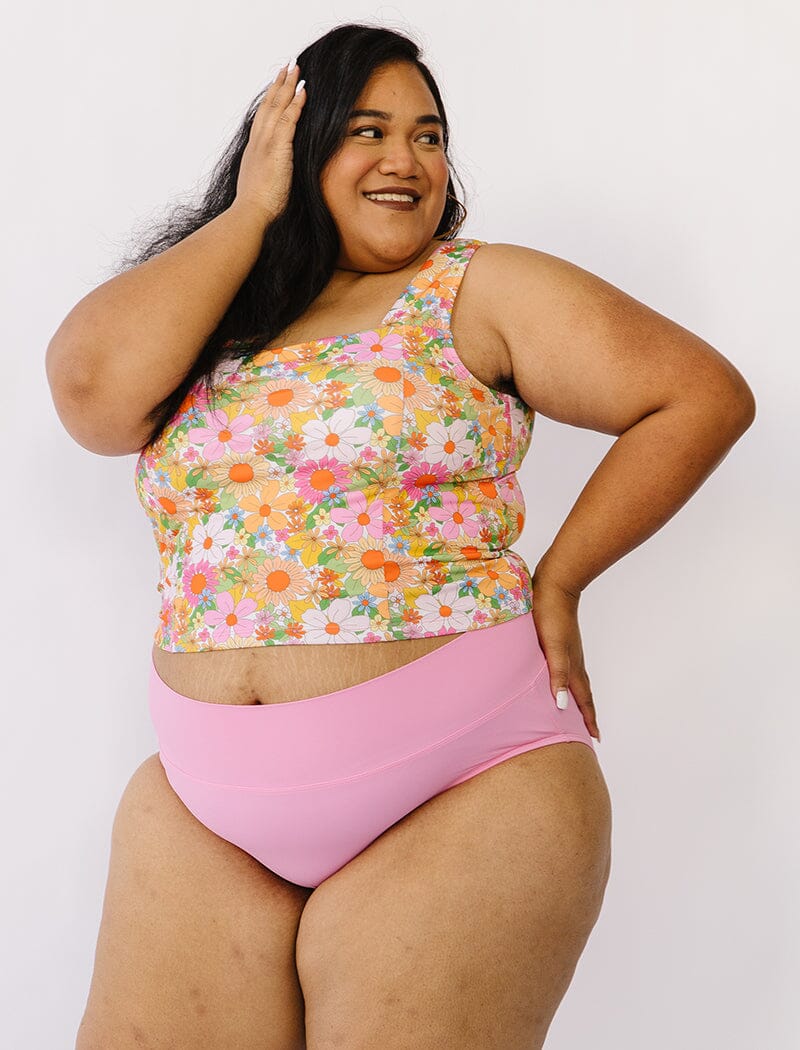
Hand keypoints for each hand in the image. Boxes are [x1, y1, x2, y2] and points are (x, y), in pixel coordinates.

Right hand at [233, 62, 306, 224]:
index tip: (277, 87)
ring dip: (287, 87)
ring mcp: (265, 144)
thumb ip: (271, 175)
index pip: (263, 119)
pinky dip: (295, 105)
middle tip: (287, 67)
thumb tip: (278, 177)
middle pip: (268, 106)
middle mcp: (257, 143)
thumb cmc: (257, 209)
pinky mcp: (276, 149)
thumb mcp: (263, 186)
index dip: (271, 101)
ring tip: (295, 69)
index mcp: (254, 151)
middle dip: (278, 85)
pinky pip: (287, 121)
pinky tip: (303, 92)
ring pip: (276, 107)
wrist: (250, 214)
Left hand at [530, 573, 600, 741]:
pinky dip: (566, 680)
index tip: (596, 737)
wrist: (554, 586)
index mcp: (573, 667)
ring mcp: (569, 650)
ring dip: (577, 697)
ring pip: (575, 681)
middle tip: (590, 730)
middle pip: (583, 693)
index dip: (589, 719)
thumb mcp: (554, 648)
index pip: (583, 699)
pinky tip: (558, 677)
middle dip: (586, 713)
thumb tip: (563, 706)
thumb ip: (558, 675)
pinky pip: (566, 668)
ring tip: (575, 710)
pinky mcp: (561, 640)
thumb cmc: (551, 616)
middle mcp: (574, 661)